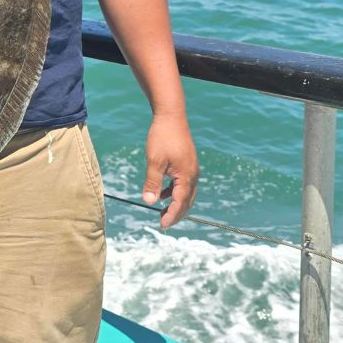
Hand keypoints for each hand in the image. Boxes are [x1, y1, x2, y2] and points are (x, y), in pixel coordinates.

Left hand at [142, 113, 198, 228]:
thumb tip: (149, 202)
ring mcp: (191, 168)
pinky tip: (162, 193)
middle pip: (187, 201)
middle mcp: (193, 174)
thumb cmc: (162, 137)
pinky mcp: (187, 163)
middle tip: (163, 223)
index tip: (162, 226)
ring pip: (186, 193)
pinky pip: (183, 183)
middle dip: (176, 213)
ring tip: (162, 211)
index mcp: (186, 176)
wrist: (171, 116)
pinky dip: (174, 192)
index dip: (171, 215)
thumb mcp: (154, 161)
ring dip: (176, 203)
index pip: (180, 203)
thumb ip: (153, 182)